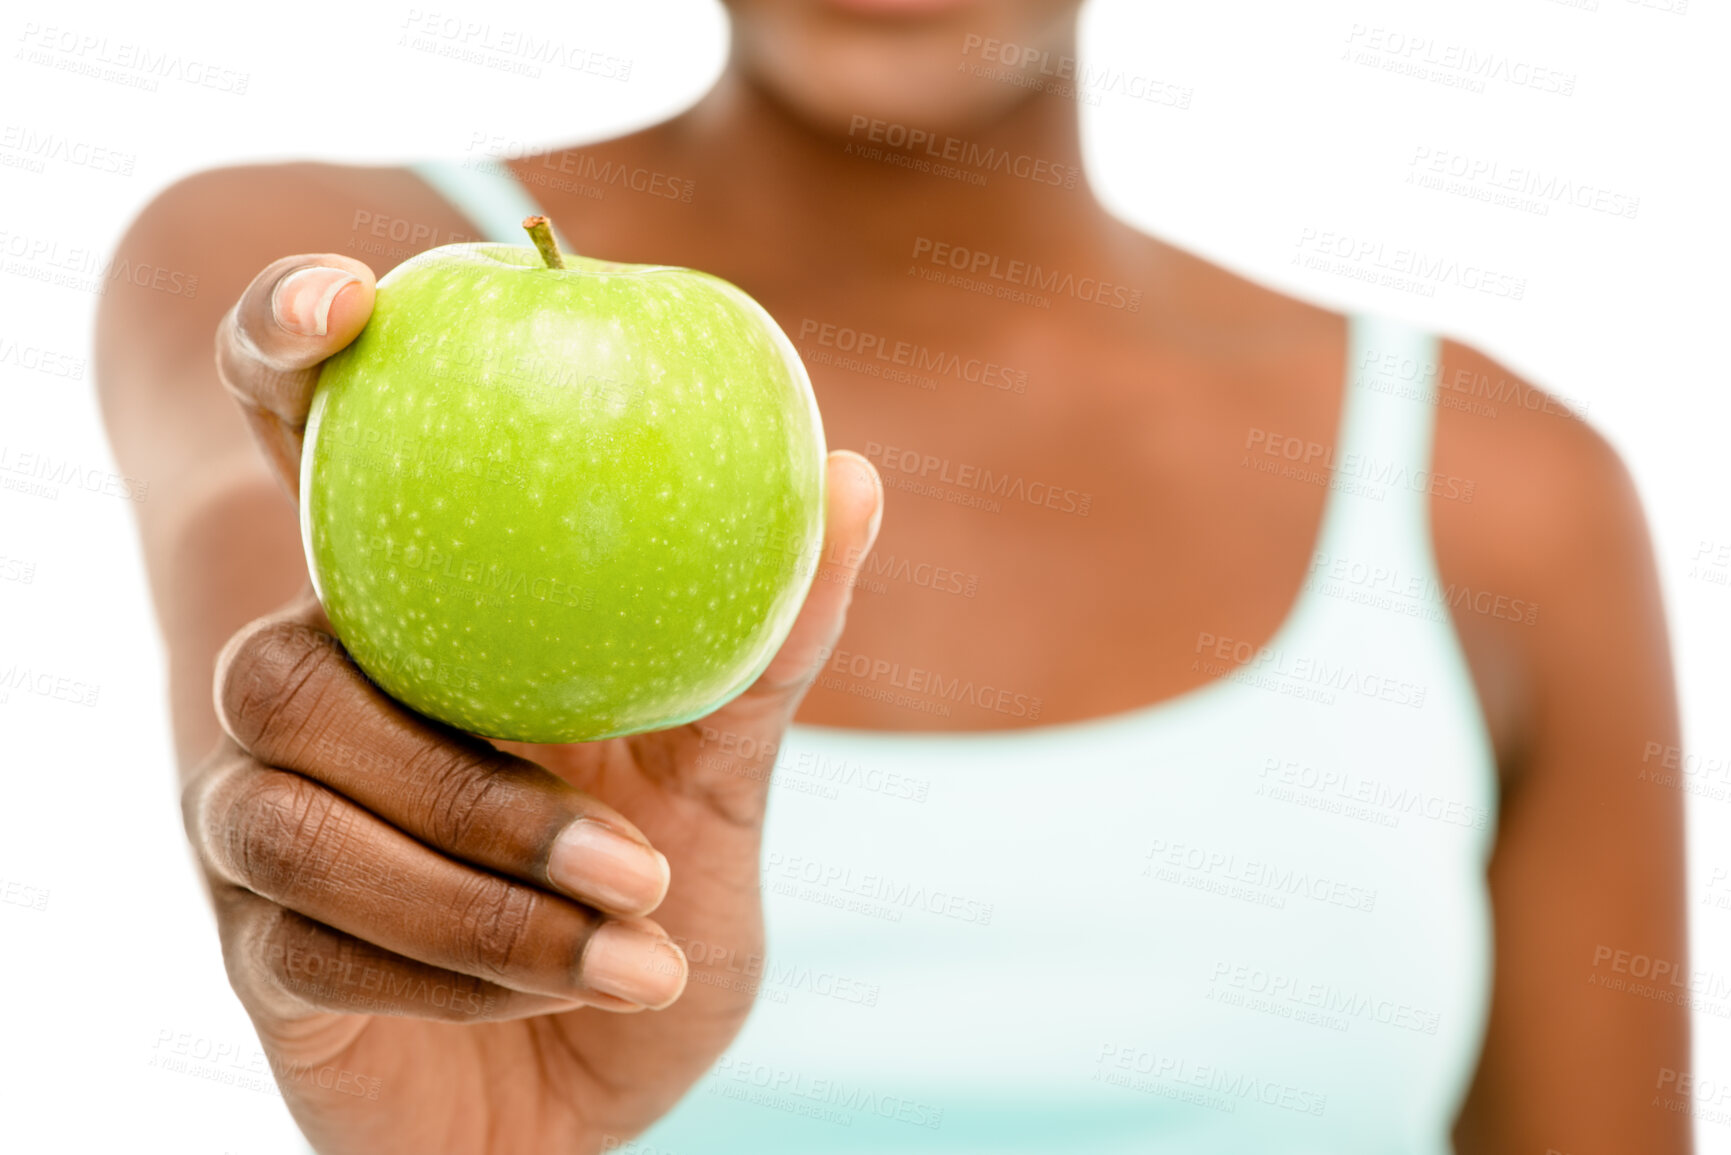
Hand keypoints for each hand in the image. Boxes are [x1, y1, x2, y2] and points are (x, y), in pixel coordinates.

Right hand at [190, 255, 882, 1153]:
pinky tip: (584, 991)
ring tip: (640, 933)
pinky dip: (471, 975)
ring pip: (285, 814)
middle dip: (459, 776)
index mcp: (418, 626)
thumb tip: (857, 474)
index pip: (301, 455)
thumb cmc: (648, 908)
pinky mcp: (258, 955)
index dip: (276, 346)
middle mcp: (316, 709)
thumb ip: (764, 642)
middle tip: (634, 845)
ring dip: (478, 890)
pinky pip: (314, 945)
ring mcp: (261, 832)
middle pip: (278, 670)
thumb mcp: (720, 775)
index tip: (351, 297)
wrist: (595, 1087)